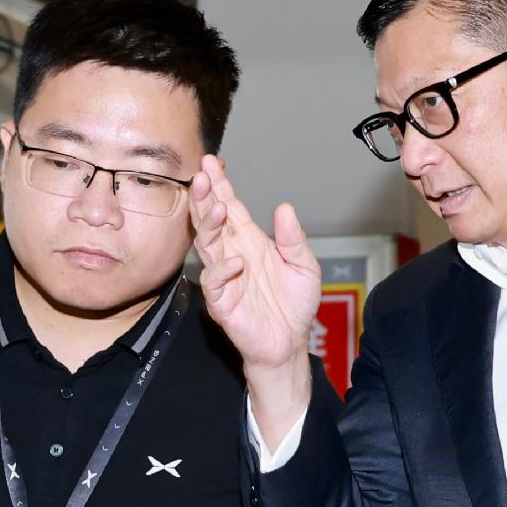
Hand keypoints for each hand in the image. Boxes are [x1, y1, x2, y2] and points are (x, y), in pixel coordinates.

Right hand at [187, 157, 321, 379]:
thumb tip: (284, 209)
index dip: (220, 186)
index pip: (230, 207)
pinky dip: (222, 270)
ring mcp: (224, 278)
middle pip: (212, 220)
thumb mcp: (304, 265)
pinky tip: (236, 262)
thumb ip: (293, 238)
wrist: (290, 343)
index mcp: (249, 241)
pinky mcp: (222, 302)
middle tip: (202, 176)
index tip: (212, 163)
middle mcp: (232, 254)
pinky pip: (215, 283)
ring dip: (209, 226)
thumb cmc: (294, 305)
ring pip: (207, 246)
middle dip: (205, 197)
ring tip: (216, 208)